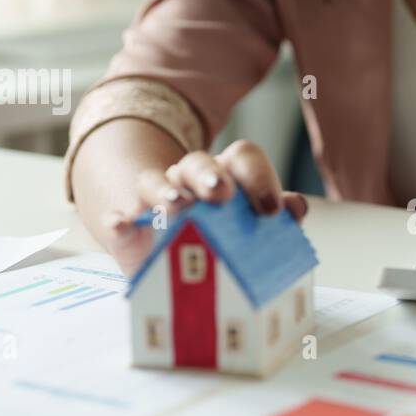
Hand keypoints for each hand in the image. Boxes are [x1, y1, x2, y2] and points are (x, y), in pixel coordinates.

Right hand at [101, 140, 308, 274]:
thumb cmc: (218, 238)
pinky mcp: (127, 227)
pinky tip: (122, 223)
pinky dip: (119, 221)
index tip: (271, 209)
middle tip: (222, 194)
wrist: (166, 258)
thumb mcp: (248, 229)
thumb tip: (296, 206)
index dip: (259, 177)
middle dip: (211, 176)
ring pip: (155, 182)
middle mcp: (188, 180)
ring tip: (177, 207)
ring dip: (166, 192)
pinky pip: (118, 218)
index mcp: (225, 175)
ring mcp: (153, 200)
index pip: (243, 157)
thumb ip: (276, 217)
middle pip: (198, 162)